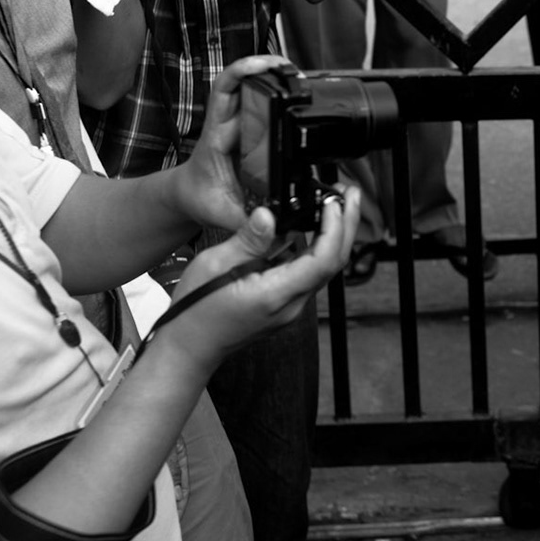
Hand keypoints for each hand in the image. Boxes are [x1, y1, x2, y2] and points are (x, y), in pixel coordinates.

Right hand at [163, 187, 359, 368]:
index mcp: (276, 294)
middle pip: (332, 263)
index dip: (335, 228)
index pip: (323, 260)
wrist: (190, 346)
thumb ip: (247, 241)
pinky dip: (316, 247)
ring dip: (333, 235)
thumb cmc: (195, 309)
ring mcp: (291, 306)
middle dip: (346, 225)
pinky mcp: (285, 303)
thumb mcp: (215, 265)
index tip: (334, 201)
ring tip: (334, 203)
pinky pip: (308, 273)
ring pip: (323, 268)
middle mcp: (291, 304)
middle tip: (349, 193)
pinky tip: (312, 227)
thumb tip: (268, 215)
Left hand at [174, 55, 292, 230]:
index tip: (263, 67)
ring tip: (294, 72)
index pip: (224, 93)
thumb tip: (273, 223)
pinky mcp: (248, 131)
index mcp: (217, 137)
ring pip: (249, 90)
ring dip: (269, 76)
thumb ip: (246, 222)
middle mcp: (226, 125)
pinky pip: (260, 106)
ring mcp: (237, 125)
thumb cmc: (202, 201)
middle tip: (288, 67)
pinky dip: (273, 93)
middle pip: (239, 83)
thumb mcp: (222, 215)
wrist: (191, 198)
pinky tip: (290, 91)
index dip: (243, 74)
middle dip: (262, 68)